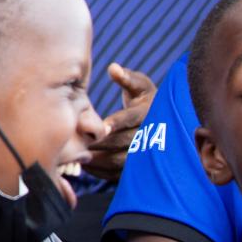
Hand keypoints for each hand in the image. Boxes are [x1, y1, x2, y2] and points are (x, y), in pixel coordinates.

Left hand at [84, 63, 156, 181]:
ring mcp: (147, 154)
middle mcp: (151, 135)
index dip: (117, 122)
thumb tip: (113, 68)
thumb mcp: (139, 85)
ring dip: (100, 159)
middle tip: (80, 141)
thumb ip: (126, 78)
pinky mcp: (139, 169)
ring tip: (79, 155)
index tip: (102, 125)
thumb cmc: (144, 99)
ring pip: (122, 160)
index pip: (132, 118)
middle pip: (125, 141)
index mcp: (148, 113)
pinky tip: (86, 166)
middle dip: (102, 142)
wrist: (162, 121)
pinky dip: (103, 172)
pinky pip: (120, 174)